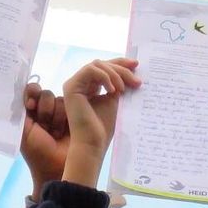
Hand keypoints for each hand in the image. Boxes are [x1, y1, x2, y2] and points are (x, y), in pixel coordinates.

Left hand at [21, 81, 68, 195]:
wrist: (57, 168)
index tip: (31, 105)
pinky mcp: (75, 117)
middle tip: (44, 126)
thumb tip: (25, 91)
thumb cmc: (37, 152)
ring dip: (55, 117)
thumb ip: (21, 111)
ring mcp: (60, 114)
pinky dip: (66, 117)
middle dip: (44, 109)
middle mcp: (45, 111)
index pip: (31, 91)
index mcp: (30, 113)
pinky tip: (65, 131)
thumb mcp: (23, 131)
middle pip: (45, 94)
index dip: (31, 93)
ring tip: (56, 133)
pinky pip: (72, 105)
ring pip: (59, 99)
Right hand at [60, 58, 139, 186]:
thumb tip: (132, 71)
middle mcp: (79, 83)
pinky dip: (104, 77)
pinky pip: (90, 70)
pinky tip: (113, 90)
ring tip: (123, 89)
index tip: (136, 65)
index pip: (104, 68)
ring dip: (114, 74)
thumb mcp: (114, 100)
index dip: (120, 64)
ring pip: (97, 65)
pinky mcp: (71, 87)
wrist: (92, 143)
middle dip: (121, 67)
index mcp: (89, 86)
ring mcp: (73, 84)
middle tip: (137, 76)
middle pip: (102, 64)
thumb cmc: (103, 128)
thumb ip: (118, 85)